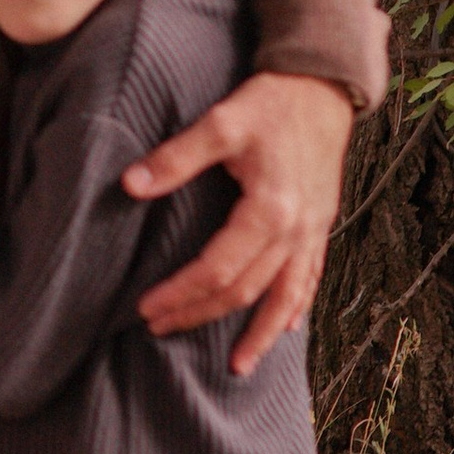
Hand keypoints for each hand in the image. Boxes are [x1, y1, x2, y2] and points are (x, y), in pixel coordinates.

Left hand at [123, 70, 352, 375]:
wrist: (323, 87)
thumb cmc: (270, 103)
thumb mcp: (221, 120)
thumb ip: (176, 156)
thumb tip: (129, 185)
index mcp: (270, 209)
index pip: (218, 269)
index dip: (181, 292)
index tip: (146, 307)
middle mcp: (296, 231)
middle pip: (246, 290)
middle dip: (202, 314)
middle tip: (160, 328)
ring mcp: (313, 233)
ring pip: (286, 297)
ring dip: (261, 334)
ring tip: (238, 366)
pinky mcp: (321, 227)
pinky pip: (310, 280)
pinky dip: (296, 308)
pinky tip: (287, 329)